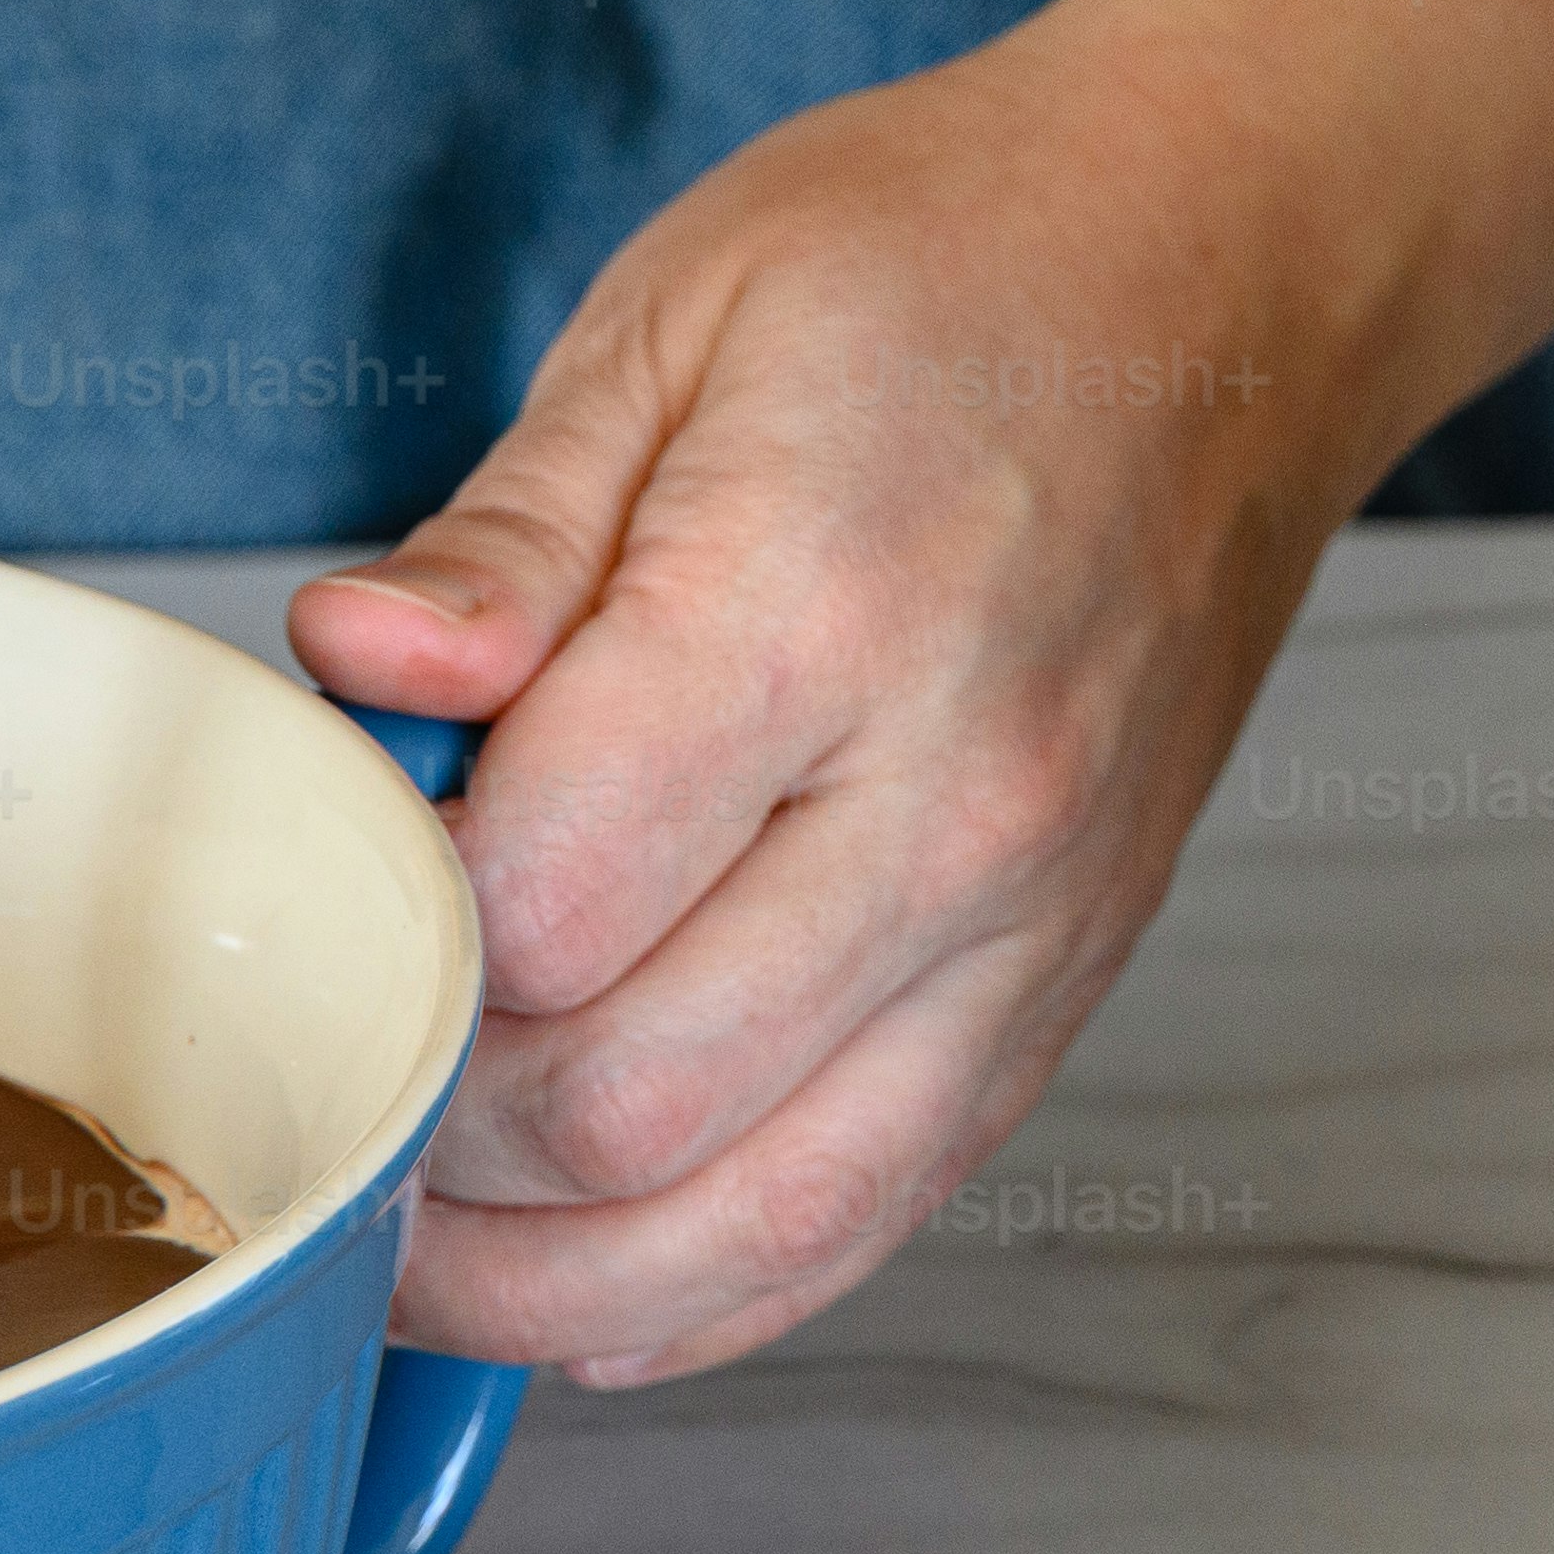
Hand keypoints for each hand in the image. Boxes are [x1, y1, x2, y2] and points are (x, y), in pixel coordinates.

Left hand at [290, 4, 1397, 1385]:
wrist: (1235, 276)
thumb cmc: (956, 266)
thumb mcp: (675, 317)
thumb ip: (504, 541)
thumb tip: (354, 673)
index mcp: (817, 611)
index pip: (527, 906)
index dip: (374, 933)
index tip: (317, 879)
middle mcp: (949, 806)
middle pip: (616, 1107)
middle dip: (428, 1122)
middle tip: (332, 1044)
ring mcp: (1028, 926)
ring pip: (746, 1224)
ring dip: (539, 1276)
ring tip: (404, 1233)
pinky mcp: (1061, 993)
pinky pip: (866, 1221)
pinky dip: (699, 1288)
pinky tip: (574, 1270)